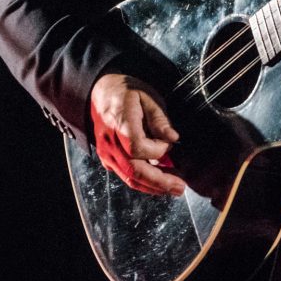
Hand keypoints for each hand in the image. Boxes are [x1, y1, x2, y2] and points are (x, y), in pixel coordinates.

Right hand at [89, 73, 185, 195]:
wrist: (100, 93)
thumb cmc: (125, 93)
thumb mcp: (147, 97)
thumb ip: (160, 118)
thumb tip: (173, 138)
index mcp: (120, 124)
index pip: (138, 148)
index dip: (157, 150)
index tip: (169, 142)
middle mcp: (110, 142)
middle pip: (134, 171)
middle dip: (159, 182)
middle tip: (179, 187)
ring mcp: (106, 153)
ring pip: (129, 178)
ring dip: (152, 187)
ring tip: (172, 188)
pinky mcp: (106, 159)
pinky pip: (124, 176)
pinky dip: (142, 182)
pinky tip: (157, 182)